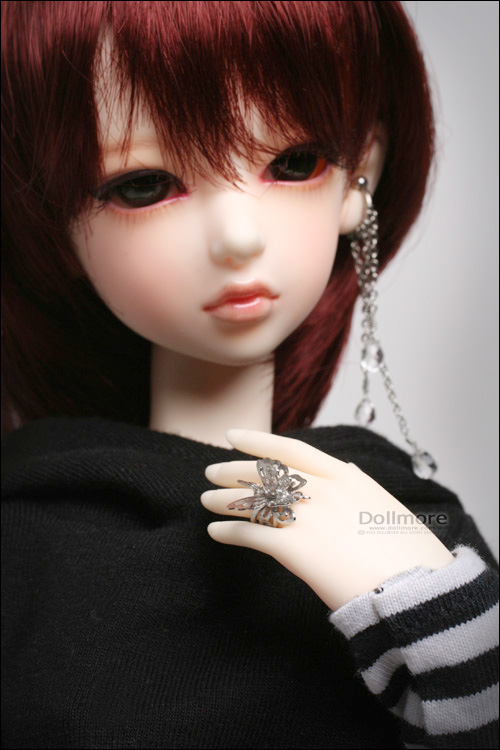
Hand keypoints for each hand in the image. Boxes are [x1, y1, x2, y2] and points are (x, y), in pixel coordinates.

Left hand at [201, 429, 454, 610]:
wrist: (416, 587)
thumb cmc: (410, 553)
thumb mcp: (386, 507)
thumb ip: (359, 489)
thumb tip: (344, 474)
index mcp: (345, 476)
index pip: (291, 448)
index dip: (258, 440)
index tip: (234, 435)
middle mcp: (322, 489)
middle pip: (265, 472)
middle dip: (233, 469)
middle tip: (211, 470)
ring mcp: (307, 516)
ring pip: (253, 500)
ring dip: (225, 499)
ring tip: (206, 500)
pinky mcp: (295, 548)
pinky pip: (250, 535)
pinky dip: (229, 532)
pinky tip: (216, 534)